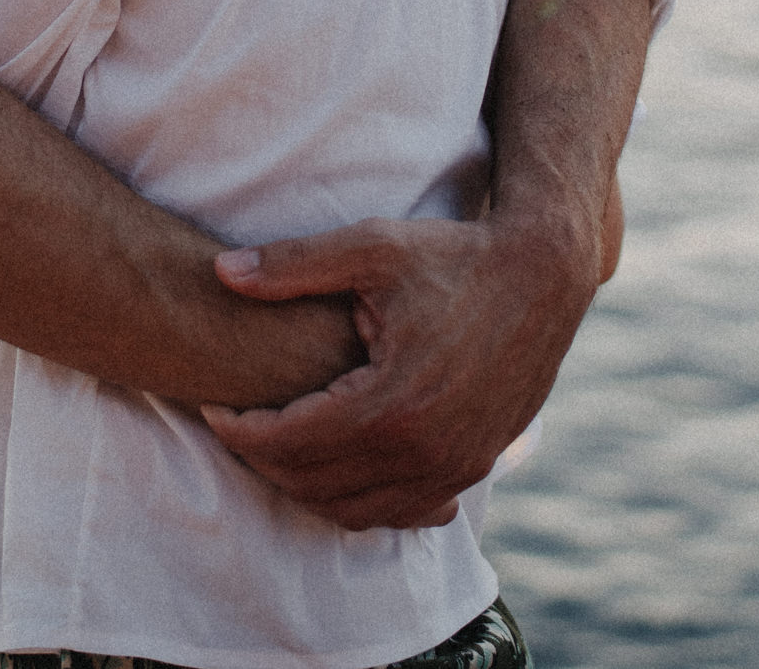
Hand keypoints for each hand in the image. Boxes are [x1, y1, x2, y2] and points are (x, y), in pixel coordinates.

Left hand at [200, 211, 594, 530]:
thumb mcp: (371, 246)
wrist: (544, 274)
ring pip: (354, 510)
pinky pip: (401, 512)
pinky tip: (338, 468)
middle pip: (313, 484)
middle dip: (262, 461)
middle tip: (237, 426)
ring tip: (279, 444)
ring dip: (305, 486)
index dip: (238, 431)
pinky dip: (359, 501)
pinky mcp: (474, 467)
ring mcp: (455, 467)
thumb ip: (292, 264)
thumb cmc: (454, 256)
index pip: (288, 443)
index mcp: (391, 402)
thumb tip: (220, 272)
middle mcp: (425, 450)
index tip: (214, 407)